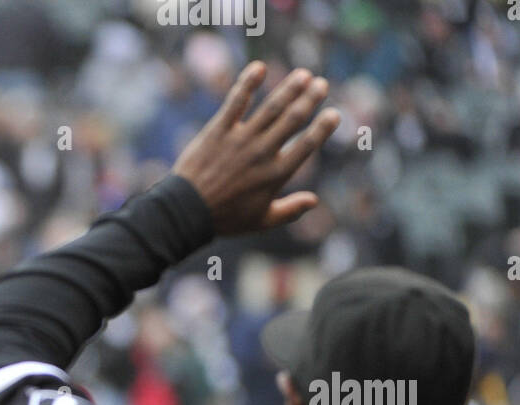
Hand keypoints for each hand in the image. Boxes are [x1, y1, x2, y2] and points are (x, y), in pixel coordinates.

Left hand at [172, 63, 339, 235]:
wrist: (186, 212)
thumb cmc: (225, 219)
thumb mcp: (261, 221)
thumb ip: (289, 210)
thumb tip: (314, 201)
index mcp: (275, 174)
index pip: (307, 145)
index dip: (322, 128)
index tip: (334, 114)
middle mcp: (262, 153)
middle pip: (292, 119)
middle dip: (310, 99)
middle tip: (321, 85)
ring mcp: (240, 140)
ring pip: (270, 108)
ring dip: (289, 88)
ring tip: (303, 75)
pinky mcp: (219, 131)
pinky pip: (235, 102)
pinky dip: (247, 83)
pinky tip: (259, 68)